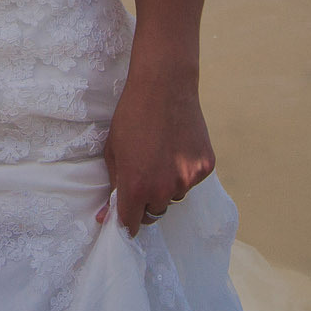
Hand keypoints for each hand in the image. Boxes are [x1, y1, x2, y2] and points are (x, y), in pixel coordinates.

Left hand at [96, 66, 214, 235]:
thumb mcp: (113, 152)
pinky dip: (186, 169)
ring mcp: (187, 178)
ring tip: (162, 154)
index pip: (131, 225)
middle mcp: (163, 189)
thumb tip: (105, 217)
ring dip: (168, 185)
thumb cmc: (132, 116)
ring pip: (175, 196)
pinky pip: (192, 179)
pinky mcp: (205, 167)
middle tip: (144, 175)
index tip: (126, 219)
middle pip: (154, 212)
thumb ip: (113, 187)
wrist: (165, 86)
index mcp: (136, 187)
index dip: (126, 223)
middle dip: (147, 201)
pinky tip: (178, 146)